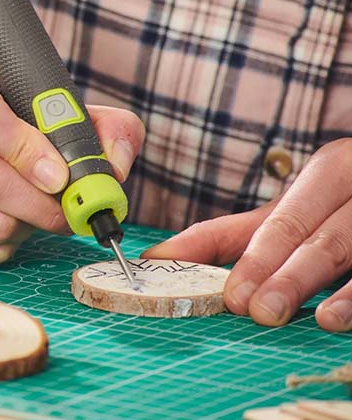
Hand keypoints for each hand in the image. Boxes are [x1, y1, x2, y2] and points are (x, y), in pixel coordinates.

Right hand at [0, 63, 144, 263]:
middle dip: (39, 202)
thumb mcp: (49, 106)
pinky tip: (12, 222)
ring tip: (36, 208)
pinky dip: (5, 246)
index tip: (61, 176)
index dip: (26, 151)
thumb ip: (97, 125)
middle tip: (70, 209)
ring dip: (26, 224)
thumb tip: (113, 168)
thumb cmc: (8, 121)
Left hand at [142, 139, 351, 330]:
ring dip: (309, 281)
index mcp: (326, 172)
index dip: (247, 256)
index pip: (277, 217)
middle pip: (308, 229)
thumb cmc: (338, 207)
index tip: (224, 294)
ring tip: (277, 313)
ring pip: (343, 246)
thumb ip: (230, 235)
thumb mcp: (291, 213)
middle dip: (273, 268)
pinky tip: (336, 319)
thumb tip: (158, 256)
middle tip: (247, 307)